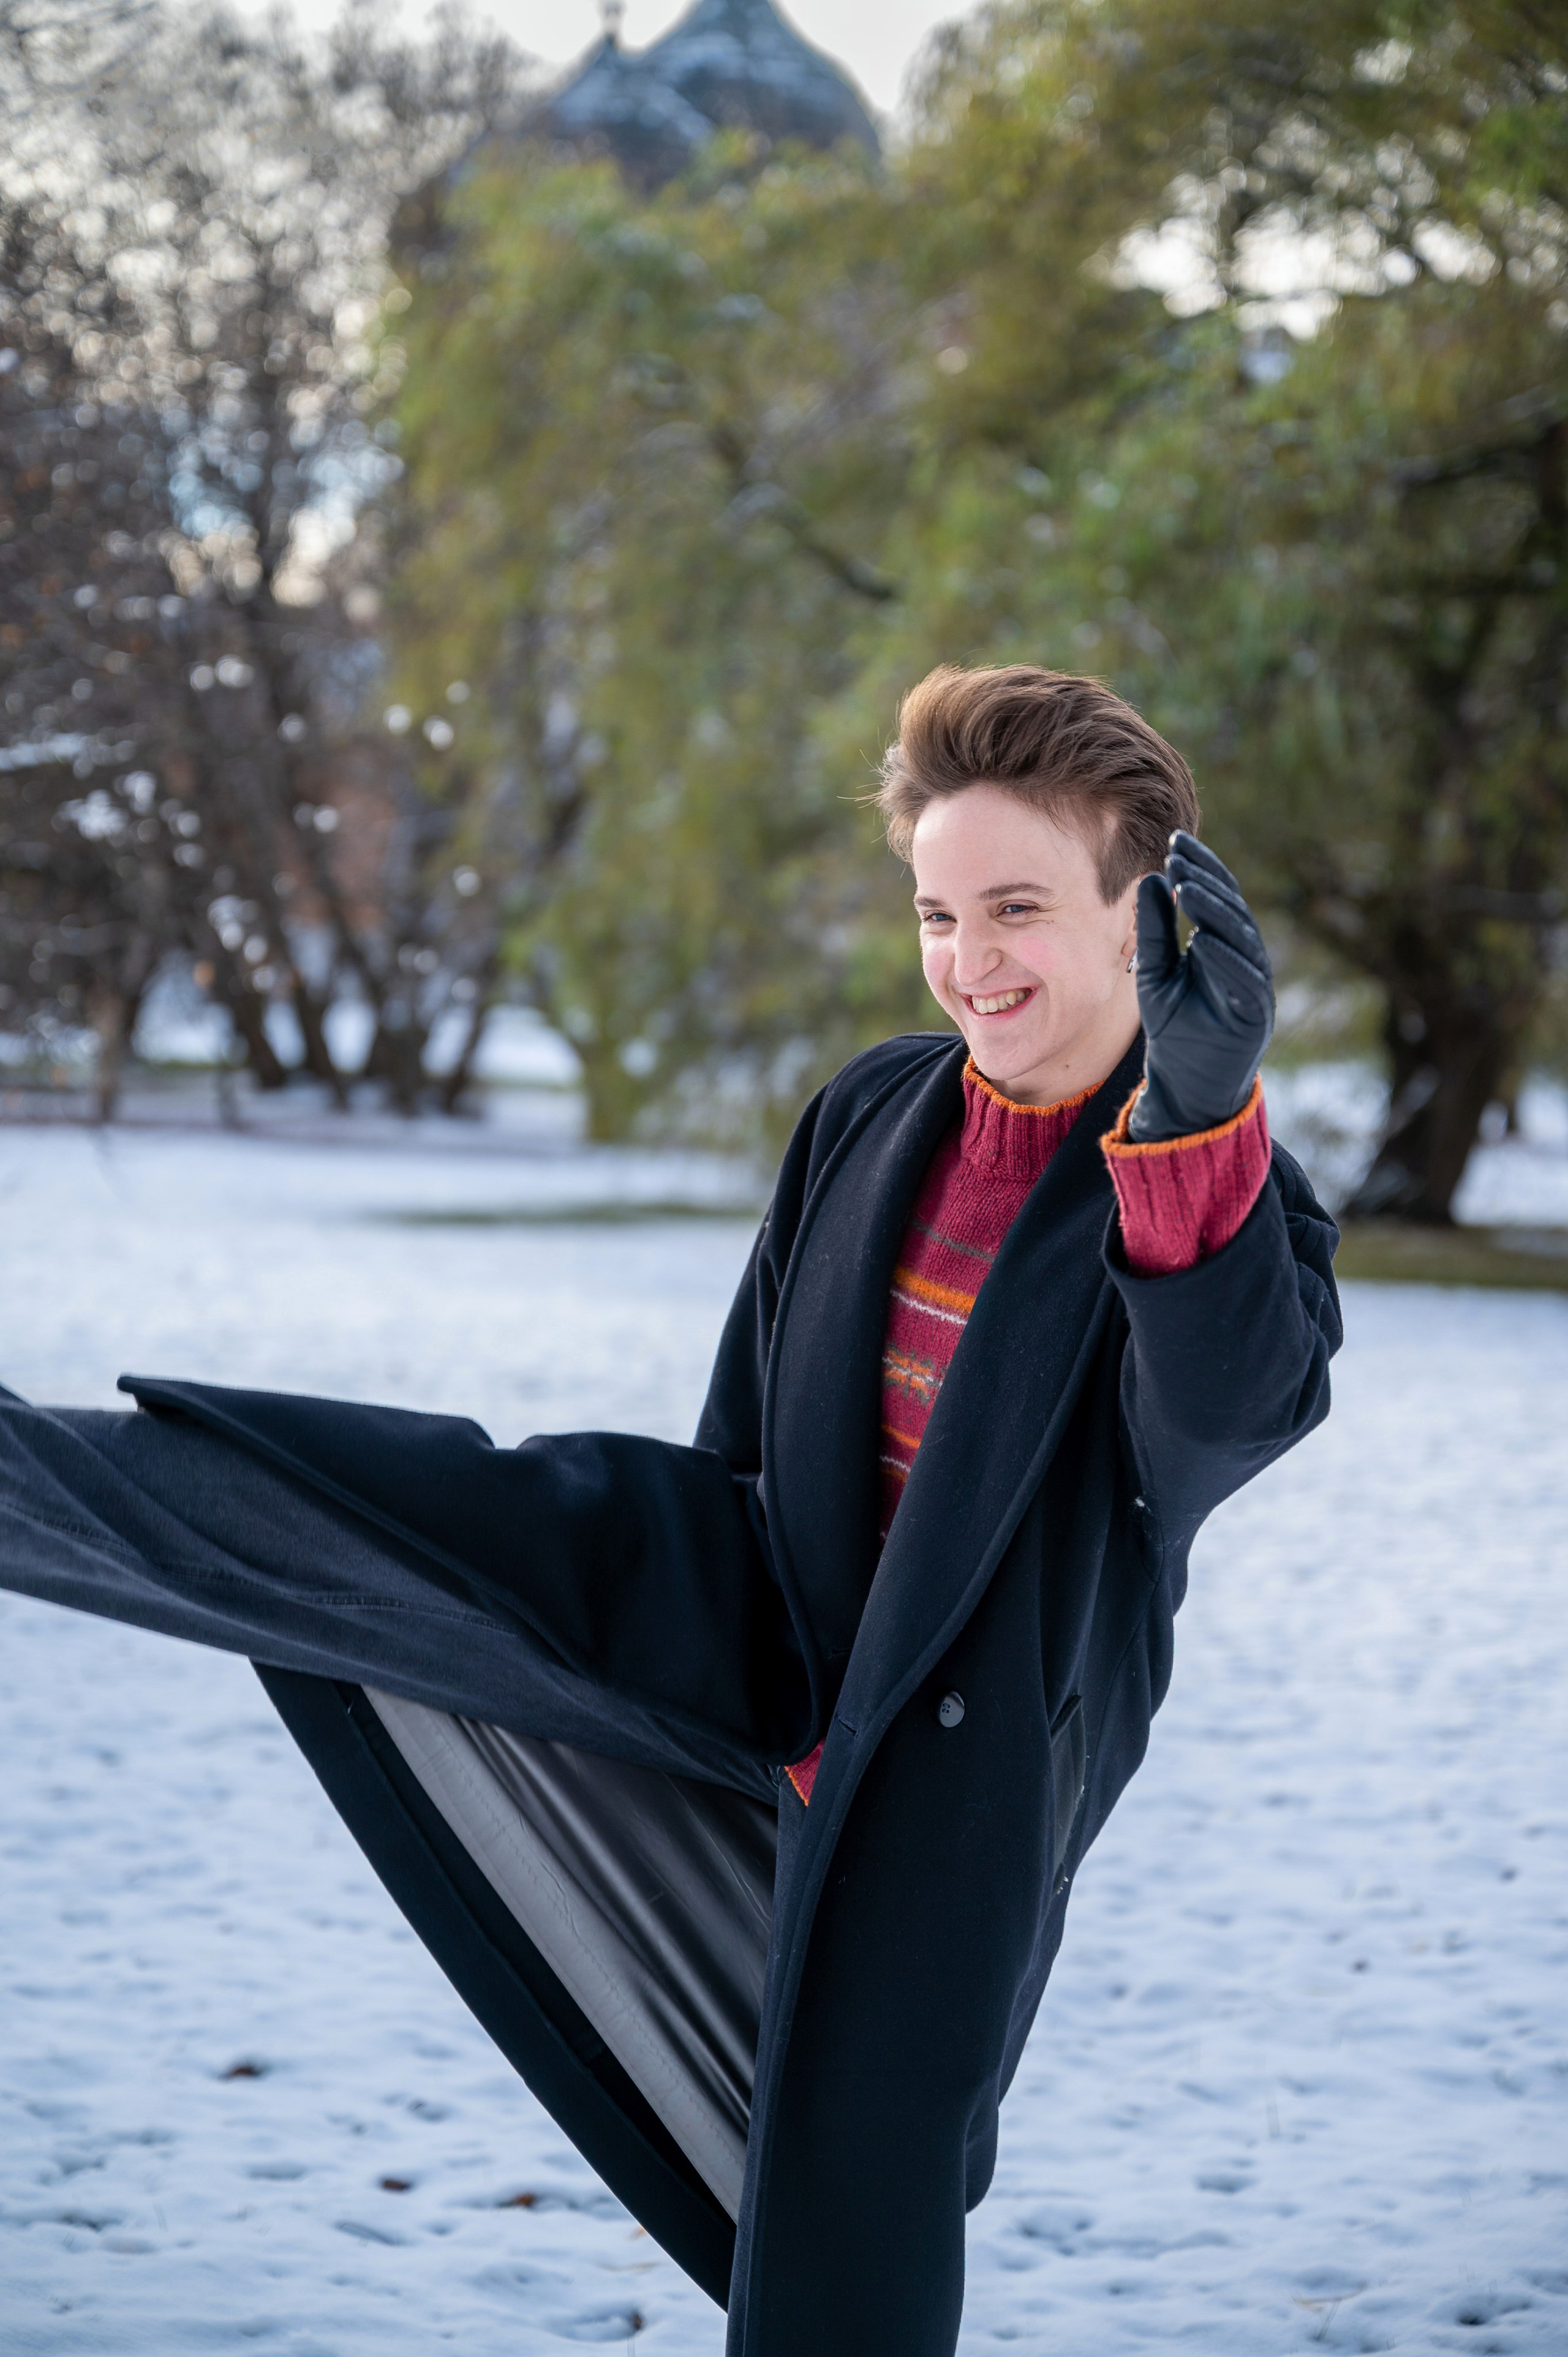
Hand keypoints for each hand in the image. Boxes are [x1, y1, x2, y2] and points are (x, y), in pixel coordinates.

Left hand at [1128, 832, 1273, 1141]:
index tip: (1176, 841)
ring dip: (1214, 911)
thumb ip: (1155, 932)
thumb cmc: (1175, 1029)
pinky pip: (1244, 981)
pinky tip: (1203, 939)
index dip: (1200, 868)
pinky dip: (1225, 959)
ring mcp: (1254, 986)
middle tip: (1180, 851)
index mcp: (1223, 947)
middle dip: (1207, 878)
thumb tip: (1151, 878)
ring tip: (1186, 886)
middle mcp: (1244, 960)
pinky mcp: (1255, 1015)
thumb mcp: (1155, 975)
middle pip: (1231, 909)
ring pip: (1240, 939)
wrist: (1186, 1088)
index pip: (1216, 897)